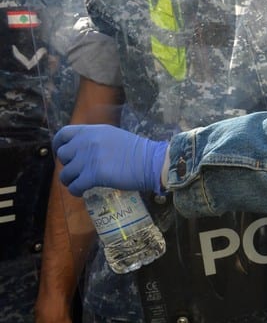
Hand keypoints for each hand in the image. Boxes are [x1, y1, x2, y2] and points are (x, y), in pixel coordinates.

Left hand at [53, 124, 167, 196]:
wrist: (151, 162)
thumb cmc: (137, 151)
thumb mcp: (112, 136)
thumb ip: (95, 140)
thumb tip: (81, 149)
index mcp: (91, 131)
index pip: (63, 134)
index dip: (58, 145)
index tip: (63, 154)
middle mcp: (86, 142)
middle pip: (62, 156)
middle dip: (68, 165)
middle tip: (78, 171)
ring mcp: (89, 159)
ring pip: (65, 174)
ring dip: (70, 180)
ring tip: (79, 183)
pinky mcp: (93, 175)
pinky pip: (74, 186)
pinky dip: (76, 191)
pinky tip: (83, 192)